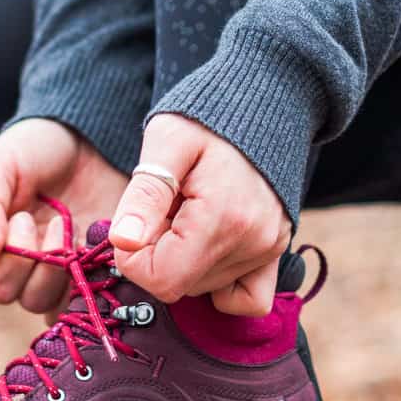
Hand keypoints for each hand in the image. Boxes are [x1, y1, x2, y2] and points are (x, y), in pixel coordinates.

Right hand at [0, 118, 129, 315]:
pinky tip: (98, 246)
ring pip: (64, 302)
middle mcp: (30, 267)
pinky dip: (99, 279)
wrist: (85, 135)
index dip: (11, 261)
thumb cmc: (34, 148)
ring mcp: (68, 269)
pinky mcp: (101, 265)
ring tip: (75, 228)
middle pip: (29, 299)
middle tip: (56, 223)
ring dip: (70, 269)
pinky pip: (97, 295)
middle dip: (43, 265)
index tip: (24, 217)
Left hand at [108, 113, 289, 315]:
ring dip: (183, 260)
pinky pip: (248, 299)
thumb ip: (144, 194)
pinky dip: (220, 286)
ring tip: (187, 213)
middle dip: (157, 255)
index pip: (161, 280)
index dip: (133, 259)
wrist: (263, 101)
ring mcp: (269, 249)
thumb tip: (124, 242)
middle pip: (181, 286)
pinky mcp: (277, 251)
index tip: (134, 224)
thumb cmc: (206, 117)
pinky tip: (204, 249)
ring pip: (204, 290)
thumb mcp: (166, 142)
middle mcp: (253, 242)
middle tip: (164, 209)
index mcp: (222, 218)